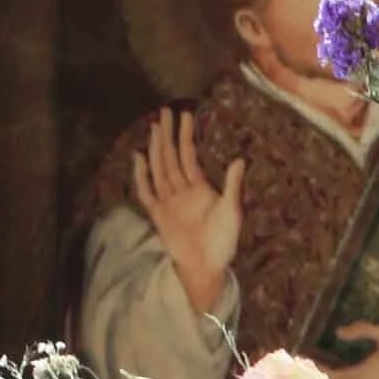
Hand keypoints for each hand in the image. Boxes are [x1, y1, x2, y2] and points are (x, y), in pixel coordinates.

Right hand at [130, 108, 241, 318]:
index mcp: (198, 188)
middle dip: (167, 134)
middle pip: (170, 157)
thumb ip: (232, 185)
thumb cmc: (222, 242)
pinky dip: (141, 175)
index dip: (186, 136)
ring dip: (156, 149)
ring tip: (154, 127)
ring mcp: (168, 201)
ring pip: (159, 169)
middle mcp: (181, 191)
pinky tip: (139, 157)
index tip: (184, 115)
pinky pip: (146, 192)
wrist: (206, 267)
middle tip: (164, 111)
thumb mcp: (231, 211)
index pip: (188, 155)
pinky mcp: (158, 215)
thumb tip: (239, 159)